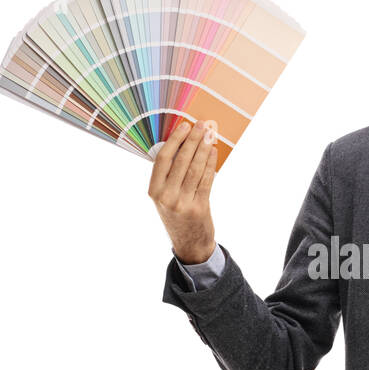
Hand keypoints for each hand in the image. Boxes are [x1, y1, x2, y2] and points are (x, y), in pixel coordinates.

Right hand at [148, 119, 217, 263]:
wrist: (189, 244)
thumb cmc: (177, 214)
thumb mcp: (165, 197)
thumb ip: (169, 174)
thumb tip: (184, 143)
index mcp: (154, 190)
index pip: (163, 159)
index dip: (175, 140)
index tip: (185, 125)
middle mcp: (166, 196)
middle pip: (181, 161)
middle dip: (193, 140)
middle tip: (202, 125)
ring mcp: (183, 203)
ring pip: (195, 169)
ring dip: (204, 149)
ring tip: (211, 135)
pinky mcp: (199, 207)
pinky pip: (206, 181)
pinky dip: (211, 164)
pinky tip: (214, 152)